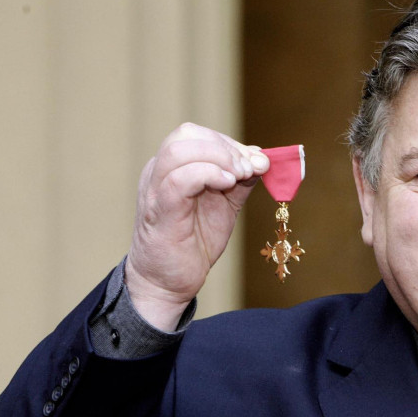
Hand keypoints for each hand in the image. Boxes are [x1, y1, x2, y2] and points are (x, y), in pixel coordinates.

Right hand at [125, 123, 268, 330]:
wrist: (168, 282)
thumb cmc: (193, 242)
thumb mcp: (225, 204)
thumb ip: (241, 181)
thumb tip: (262, 159)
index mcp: (171, 167)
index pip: (197, 134)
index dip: (230, 142)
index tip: (256, 162)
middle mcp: (158, 172)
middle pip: (186, 134)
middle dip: (226, 147)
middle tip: (249, 169)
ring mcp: (155, 190)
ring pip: (179, 151)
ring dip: (219, 157)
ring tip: (240, 176)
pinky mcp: (159, 211)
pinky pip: (178, 180)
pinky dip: (208, 174)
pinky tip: (228, 185)